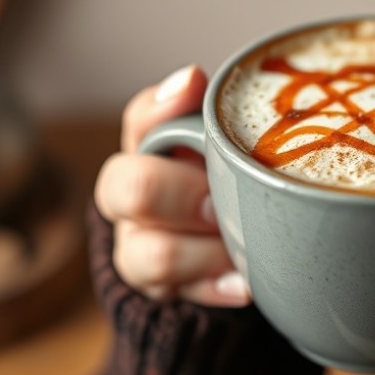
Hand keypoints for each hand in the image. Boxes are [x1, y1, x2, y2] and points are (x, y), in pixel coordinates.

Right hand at [94, 65, 251, 306]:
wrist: (217, 250)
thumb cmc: (229, 182)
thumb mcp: (236, 146)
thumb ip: (230, 117)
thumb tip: (208, 79)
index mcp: (152, 146)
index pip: (144, 117)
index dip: (163, 106)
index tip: (194, 89)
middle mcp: (132, 192)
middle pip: (129, 188)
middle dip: (180, 195)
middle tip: (221, 203)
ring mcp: (139, 244)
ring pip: (149, 253)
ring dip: (203, 253)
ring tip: (243, 250)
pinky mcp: (158, 290)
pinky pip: (178, 295)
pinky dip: (216, 287)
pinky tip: (246, 283)